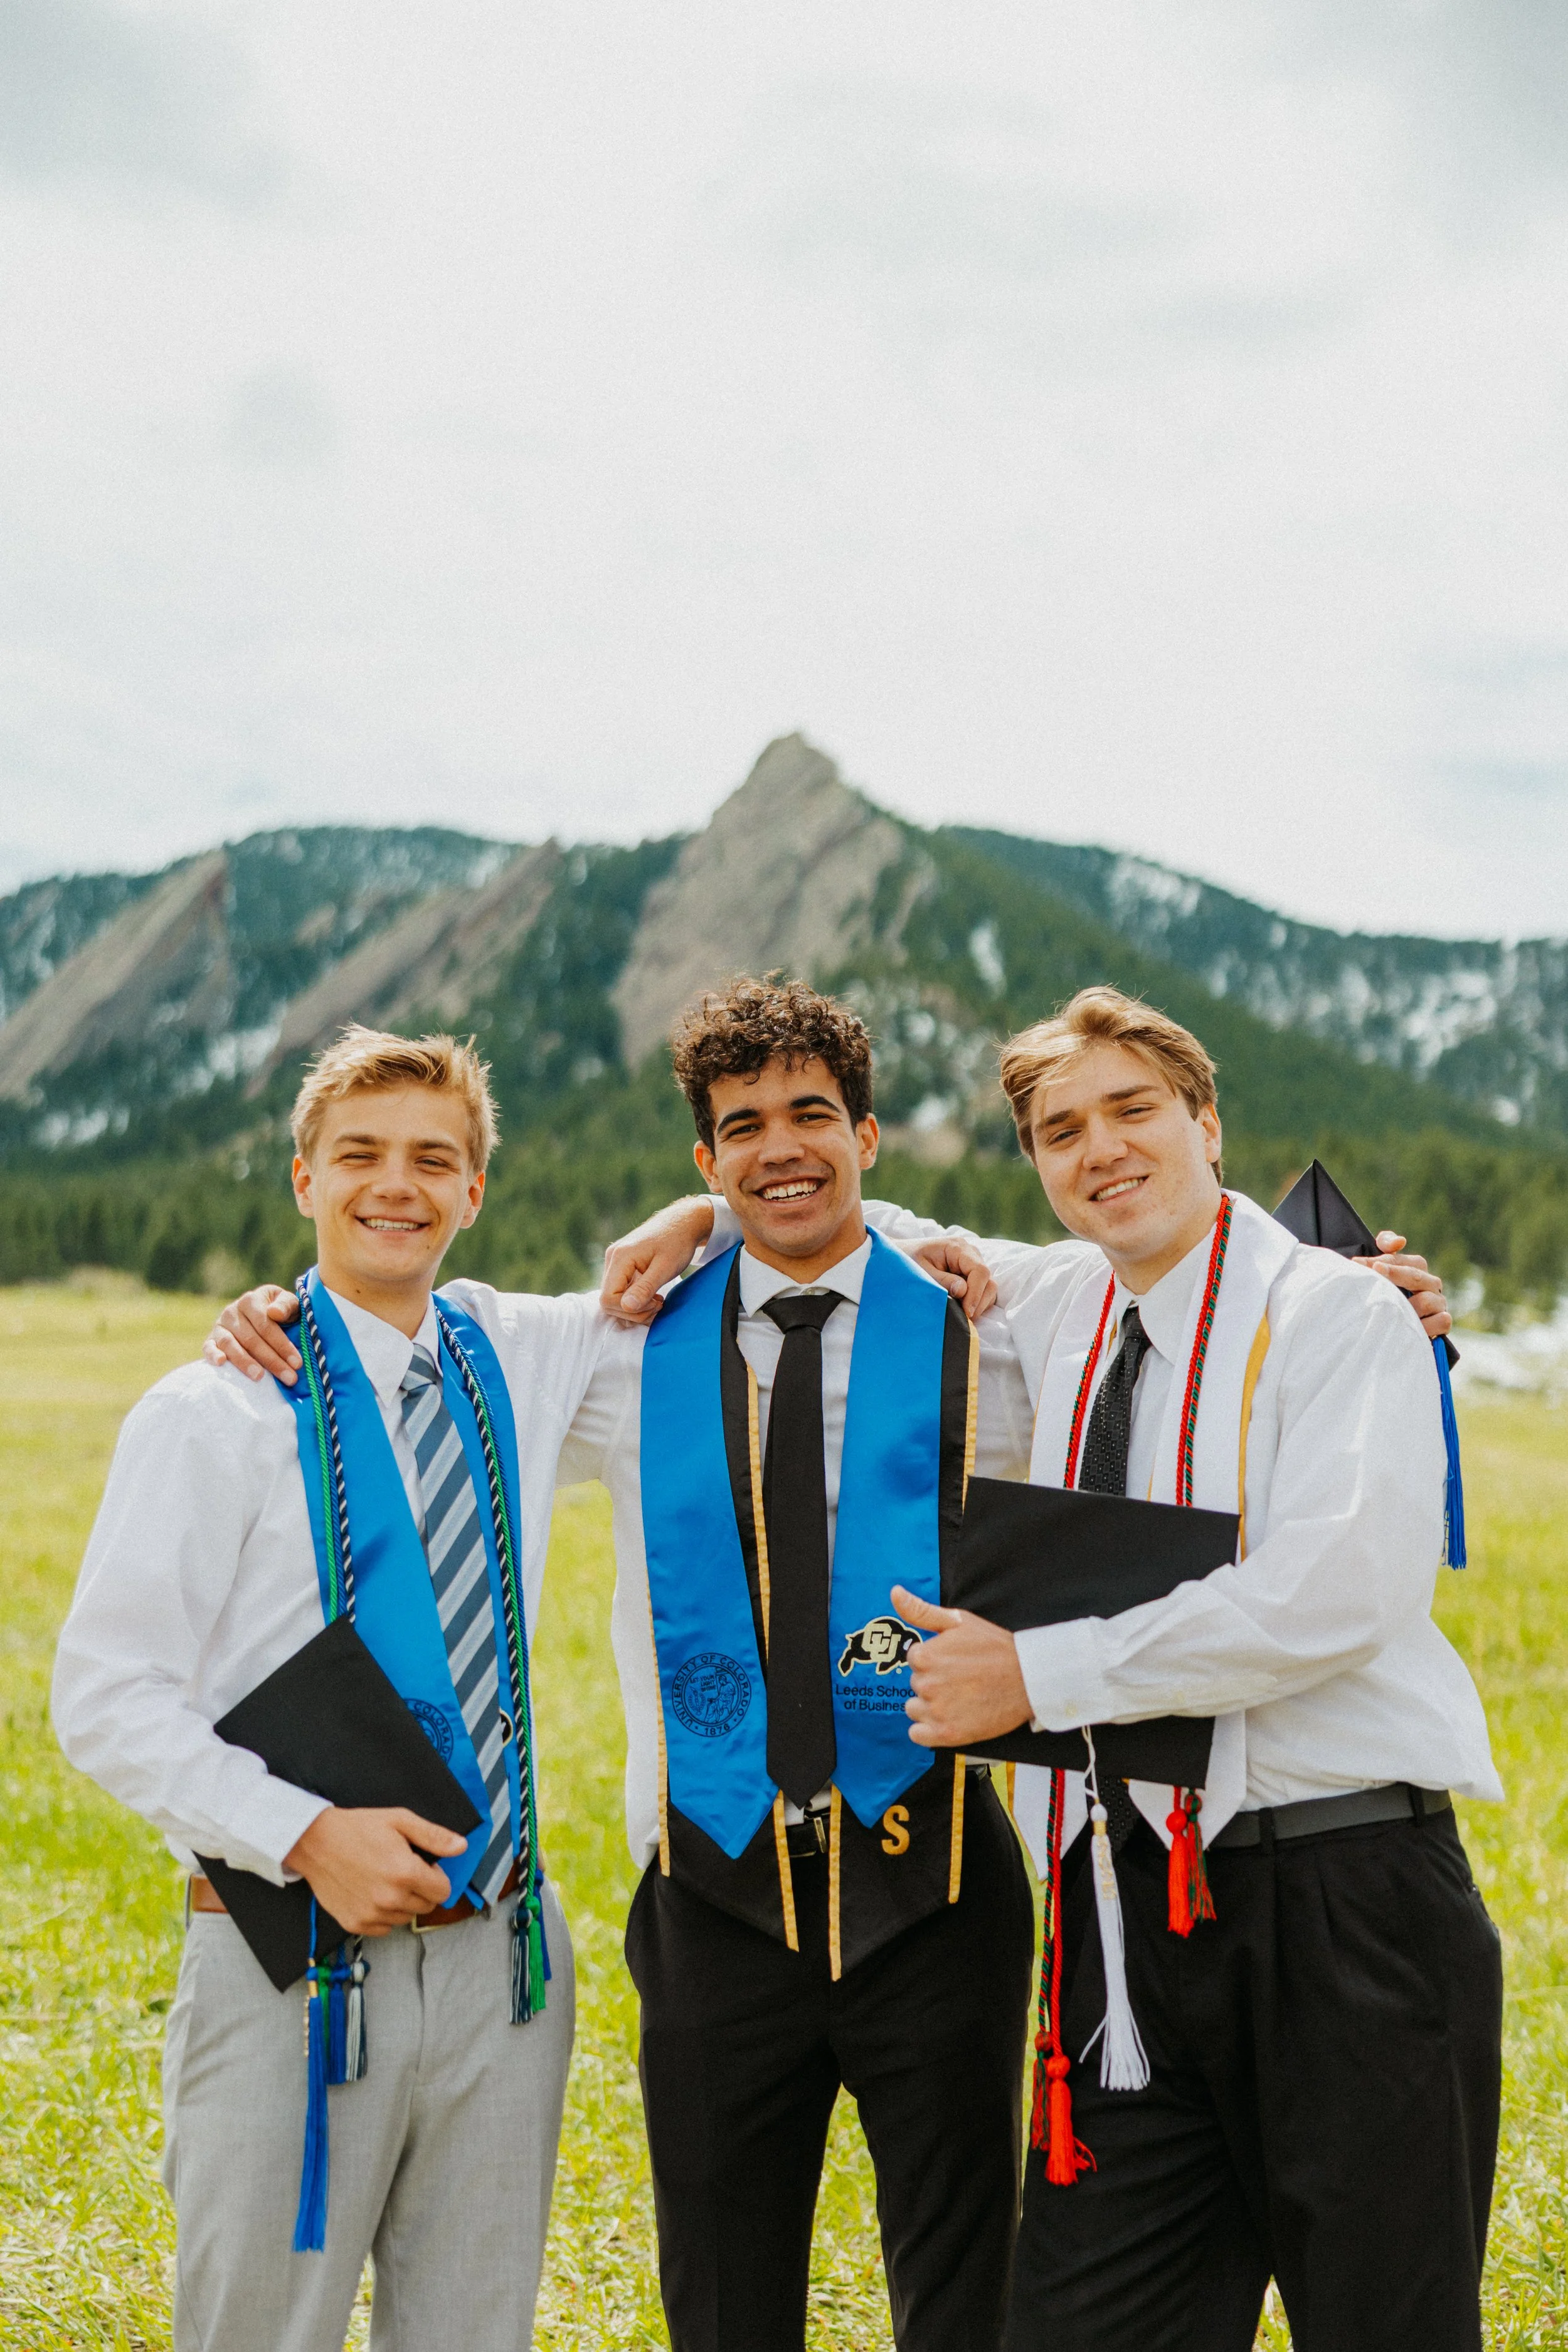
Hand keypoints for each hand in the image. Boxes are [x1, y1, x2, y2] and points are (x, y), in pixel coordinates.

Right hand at [203, 1284, 302, 1382]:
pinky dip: (213, 1355)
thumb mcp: (289, 1304)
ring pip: (230, 1344)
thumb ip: (286, 1305)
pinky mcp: (210, 1339)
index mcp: (251, 1300)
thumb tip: (275, 1313)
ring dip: (245, 1362)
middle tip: (288, 1378)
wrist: (260, 1314)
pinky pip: (208, 1347)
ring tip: (259, 1377)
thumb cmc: (280, 1312)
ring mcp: (219, 1326)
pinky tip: (222, 1363)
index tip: (297, 1363)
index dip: (282, 1345)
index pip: (266, 1325)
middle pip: (251, 1339)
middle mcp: (232, 1311)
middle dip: (272, 1360)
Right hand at [283, 1805, 469, 1935]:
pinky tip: (371, 1893)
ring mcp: (372, 1914)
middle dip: (421, 1889)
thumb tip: (462, 1847)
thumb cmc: (358, 1828)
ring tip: (384, 1880)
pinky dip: (382, 1915)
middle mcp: (391, 1898)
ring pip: (405, 1917)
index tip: (423, 1866)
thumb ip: (434, 1836)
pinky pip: (383, 1928)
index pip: (443, 1891)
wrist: (315, 1842)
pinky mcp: (355, 1924)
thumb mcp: (400, 1821)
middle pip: (426, 1906)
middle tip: (402, 1871)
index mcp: (406, 1873)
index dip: (436, 1876)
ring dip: (402, 1902)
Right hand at [600, 1196, 716, 1322]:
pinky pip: (620, 1290)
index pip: (608, 1298)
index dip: (629, 1309)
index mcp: (620, 1257)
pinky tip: (652, 1296)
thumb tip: (626, 1307)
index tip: (654, 1304)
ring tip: (657, 1301)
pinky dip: (635, 1299)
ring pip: (614, 1298)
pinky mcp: (621, 1265)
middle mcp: (612, 1258)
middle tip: (658, 1305)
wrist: (682, 1223)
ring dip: (635, 1307)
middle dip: (633, 1311)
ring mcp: (615, 1261)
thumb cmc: (677, 1242)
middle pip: (608, 1301)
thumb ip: (645, 1288)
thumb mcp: (665, 1268)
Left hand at [892, 1585, 1031, 1746]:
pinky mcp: (947, 1734)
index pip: (915, 1661)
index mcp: (925, 1656)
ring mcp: (937, 1711)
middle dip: (933, 1681)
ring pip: (915, 1708)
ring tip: (958, 1698)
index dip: (935, 1660)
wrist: (1028, 1679)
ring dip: (929, 1706)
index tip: (955, 1662)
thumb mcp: (958, 1621)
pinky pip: (917, 1734)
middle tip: (962, 1679)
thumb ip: (921, 1610)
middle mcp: (926, 1685)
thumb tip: (895, 1592)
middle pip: (916, 1684)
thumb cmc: (994, 1647)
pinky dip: (928, 1729)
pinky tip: (948, 1718)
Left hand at [908, 1240, 998, 1320]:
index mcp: (957, 1248)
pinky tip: (960, 1308)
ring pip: (989, 1289)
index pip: (980, 1271)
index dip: (976, 1294)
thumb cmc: (908, 1261)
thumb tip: (963, 1291)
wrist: (902, 1255)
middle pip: (989, 1282)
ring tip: (959, 1313)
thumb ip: (942, 1280)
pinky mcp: (971, 1275)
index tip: (966, 1312)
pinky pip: (983, 1292)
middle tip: (962, 1317)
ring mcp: (972, 1265)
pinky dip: (976, 1303)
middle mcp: (970, 1254)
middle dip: (978, 1303)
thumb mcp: (921, 1272)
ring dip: (978, 1305)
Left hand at [1359, 1232, 1452, 1342]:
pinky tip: (1410, 1327)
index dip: (1383, 1262)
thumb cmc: (1386, 1292)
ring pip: (1427, 1300)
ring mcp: (1438, 1303)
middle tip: (1375, 1273)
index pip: (1403, 1261)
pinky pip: (1442, 1321)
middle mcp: (1430, 1284)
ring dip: (1408, 1306)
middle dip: (1394, 1274)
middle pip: (1415, 1276)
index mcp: (1417, 1268)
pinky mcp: (1443, 1322)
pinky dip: (1427, 1325)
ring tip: (1389, 1309)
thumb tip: (1401, 1241)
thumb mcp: (1381, 1267)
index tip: (1359, 1263)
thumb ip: (1387, 1243)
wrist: (1389, 1328)